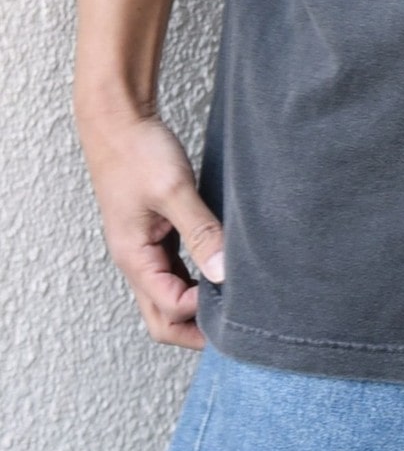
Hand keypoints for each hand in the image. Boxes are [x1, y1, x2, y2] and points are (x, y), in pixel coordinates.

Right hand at [77, 109, 224, 348]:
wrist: (118, 121)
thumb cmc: (138, 152)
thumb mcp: (174, 190)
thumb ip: (200, 231)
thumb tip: (224, 272)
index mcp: (134, 258)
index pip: (170, 309)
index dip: (203, 310)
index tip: (238, 296)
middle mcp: (136, 261)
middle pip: (163, 318)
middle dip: (195, 329)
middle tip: (237, 324)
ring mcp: (144, 250)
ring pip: (169, 297)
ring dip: (197, 306)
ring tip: (236, 302)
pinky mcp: (155, 235)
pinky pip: (174, 272)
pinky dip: (196, 280)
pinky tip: (221, 270)